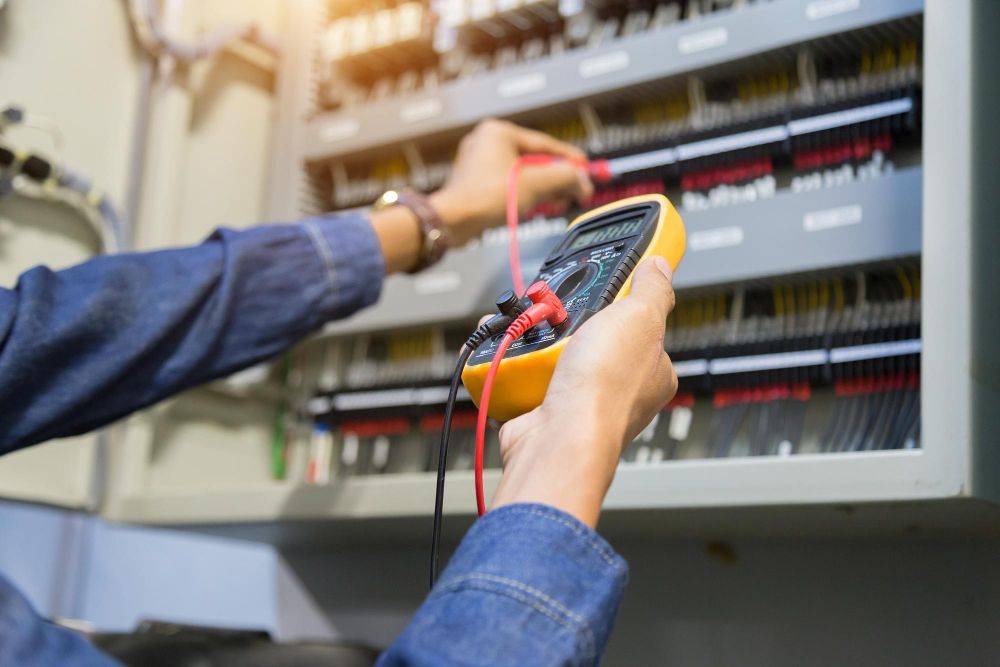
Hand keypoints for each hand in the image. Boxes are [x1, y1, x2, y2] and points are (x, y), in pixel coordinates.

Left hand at [430, 119, 595, 244]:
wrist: (452, 221)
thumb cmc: (485, 197)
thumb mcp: (536, 184)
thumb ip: (564, 177)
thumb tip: (582, 180)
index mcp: (499, 132)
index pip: (544, 143)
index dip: (569, 158)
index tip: (585, 168)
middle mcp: (486, 142)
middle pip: (534, 159)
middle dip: (556, 177)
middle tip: (575, 189)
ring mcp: (478, 163)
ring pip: (521, 174)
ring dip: (542, 188)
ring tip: (557, 201)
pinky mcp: (474, 183)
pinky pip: (507, 184)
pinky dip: (524, 194)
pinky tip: (535, 206)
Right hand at [491, 257, 677, 526]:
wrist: (557, 439)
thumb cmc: (605, 389)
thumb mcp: (638, 317)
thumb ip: (652, 290)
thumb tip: (661, 267)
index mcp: (652, 371)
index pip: (643, 326)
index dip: (623, 303)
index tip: (604, 284)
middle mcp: (618, 390)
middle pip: (593, 335)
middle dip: (569, 317)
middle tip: (557, 306)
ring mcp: (580, 402)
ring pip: (555, 354)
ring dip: (535, 335)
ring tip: (527, 322)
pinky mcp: (543, 410)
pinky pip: (524, 374)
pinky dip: (511, 359)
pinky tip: (507, 346)